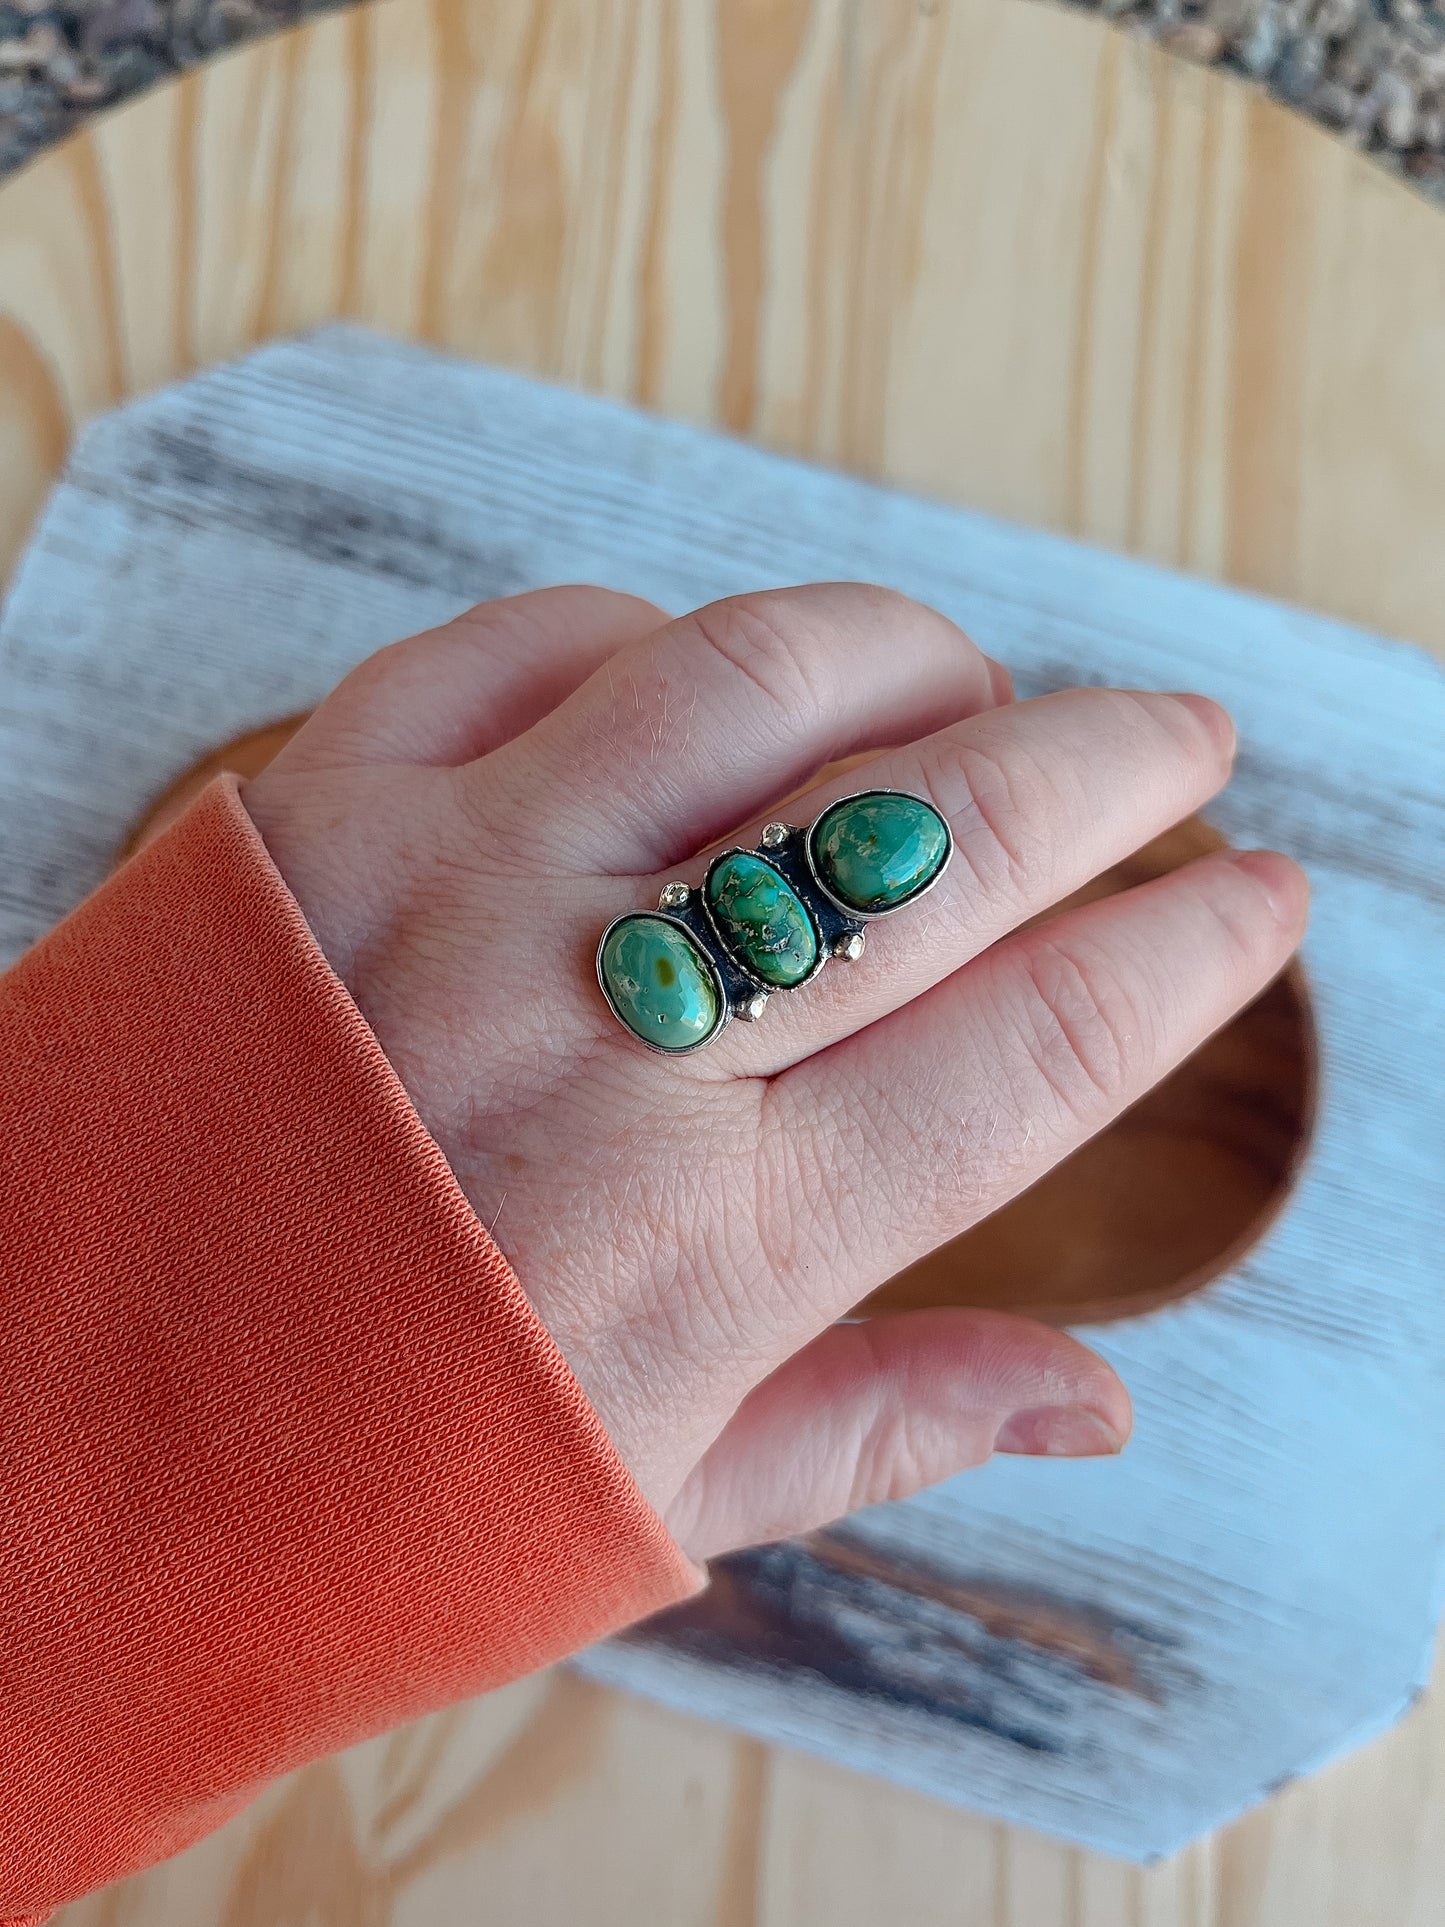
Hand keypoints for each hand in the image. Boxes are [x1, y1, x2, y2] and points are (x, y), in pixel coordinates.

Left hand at [241, 583, 1306, 1561]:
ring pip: (755, 677)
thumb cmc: (335, 1502)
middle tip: (1182, 739)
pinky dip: (654, 640)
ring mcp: (447, 892)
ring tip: (964, 689)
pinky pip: (532, 644)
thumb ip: (879, 1425)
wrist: (14, 1459)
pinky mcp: (309, 805)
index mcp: (712, 1243)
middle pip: (942, 834)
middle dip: (1116, 761)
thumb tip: (1099, 1400)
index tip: (1262, 900)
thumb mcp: (631, 1507)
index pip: (1040, 1043)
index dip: (1193, 954)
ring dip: (908, 657)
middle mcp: (602, 1041)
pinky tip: (705, 690)